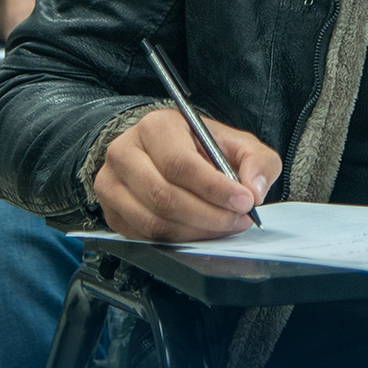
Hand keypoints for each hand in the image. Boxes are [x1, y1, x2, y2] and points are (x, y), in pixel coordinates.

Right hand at [95, 108, 281, 242]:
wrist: (161, 153)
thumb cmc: (198, 147)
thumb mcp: (235, 143)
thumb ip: (256, 160)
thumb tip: (255, 189)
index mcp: (155, 127)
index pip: (180, 164)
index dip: (214, 188)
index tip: (244, 202)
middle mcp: (125, 152)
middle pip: (165, 197)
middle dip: (209, 216)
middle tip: (238, 220)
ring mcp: (112, 184)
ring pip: (154, 222)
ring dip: (195, 232)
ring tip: (222, 226)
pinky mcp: (110, 211)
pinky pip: (144, 237)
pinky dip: (177, 240)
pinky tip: (198, 231)